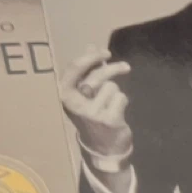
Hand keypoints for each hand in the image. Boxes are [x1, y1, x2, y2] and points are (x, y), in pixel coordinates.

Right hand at [60, 47, 132, 161]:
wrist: (101, 146)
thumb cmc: (92, 115)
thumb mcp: (84, 93)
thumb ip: (88, 69)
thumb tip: (91, 46)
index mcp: (65, 95)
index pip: (74, 69)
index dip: (91, 57)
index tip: (106, 52)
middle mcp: (75, 103)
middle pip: (97, 76)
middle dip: (114, 68)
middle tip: (125, 67)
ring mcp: (91, 112)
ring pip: (112, 87)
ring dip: (116, 93)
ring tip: (111, 105)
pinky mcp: (108, 119)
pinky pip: (121, 98)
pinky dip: (123, 102)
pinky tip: (117, 112)